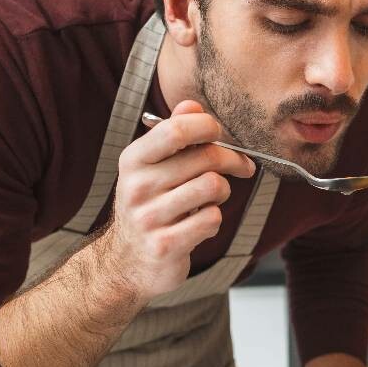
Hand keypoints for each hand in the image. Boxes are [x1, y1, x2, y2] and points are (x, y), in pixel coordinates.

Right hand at [99, 100, 255, 300]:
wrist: (126, 262)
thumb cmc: (150, 205)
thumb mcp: (153, 167)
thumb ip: (173, 134)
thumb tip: (192, 104)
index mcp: (134, 159)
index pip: (177, 129)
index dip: (208, 126)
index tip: (220, 135)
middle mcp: (137, 186)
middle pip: (206, 157)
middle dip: (233, 160)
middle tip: (241, 167)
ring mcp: (148, 217)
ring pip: (213, 186)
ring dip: (223, 192)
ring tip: (211, 199)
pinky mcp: (164, 245)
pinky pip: (212, 219)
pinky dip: (215, 220)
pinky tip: (201, 223)